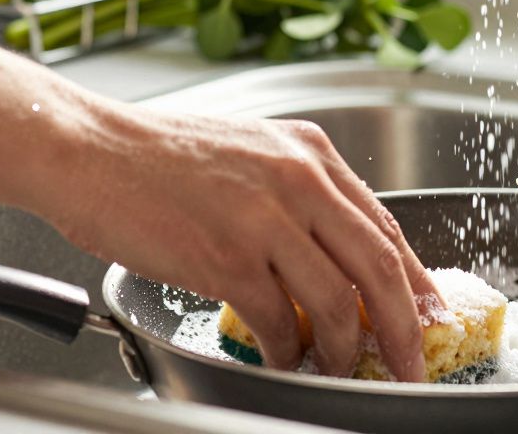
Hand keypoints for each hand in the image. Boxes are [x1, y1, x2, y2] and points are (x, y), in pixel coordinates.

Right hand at [36, 108, 438, 381]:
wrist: (87, 149)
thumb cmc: (158, 156)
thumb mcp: (253, 153)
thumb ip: (301, 195)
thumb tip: (339, 257)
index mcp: (311, 152)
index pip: (385, 224)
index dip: (414, 279)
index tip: (430, 313)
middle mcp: (299, 179)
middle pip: (380, 266)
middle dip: (404, 326)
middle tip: (410, 361)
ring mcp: (265, 218)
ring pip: (338, 301)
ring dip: (344, 348)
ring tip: (338, 367)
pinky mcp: (227, 256)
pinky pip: (280, 321)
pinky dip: (288, 351)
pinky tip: (284, 359)